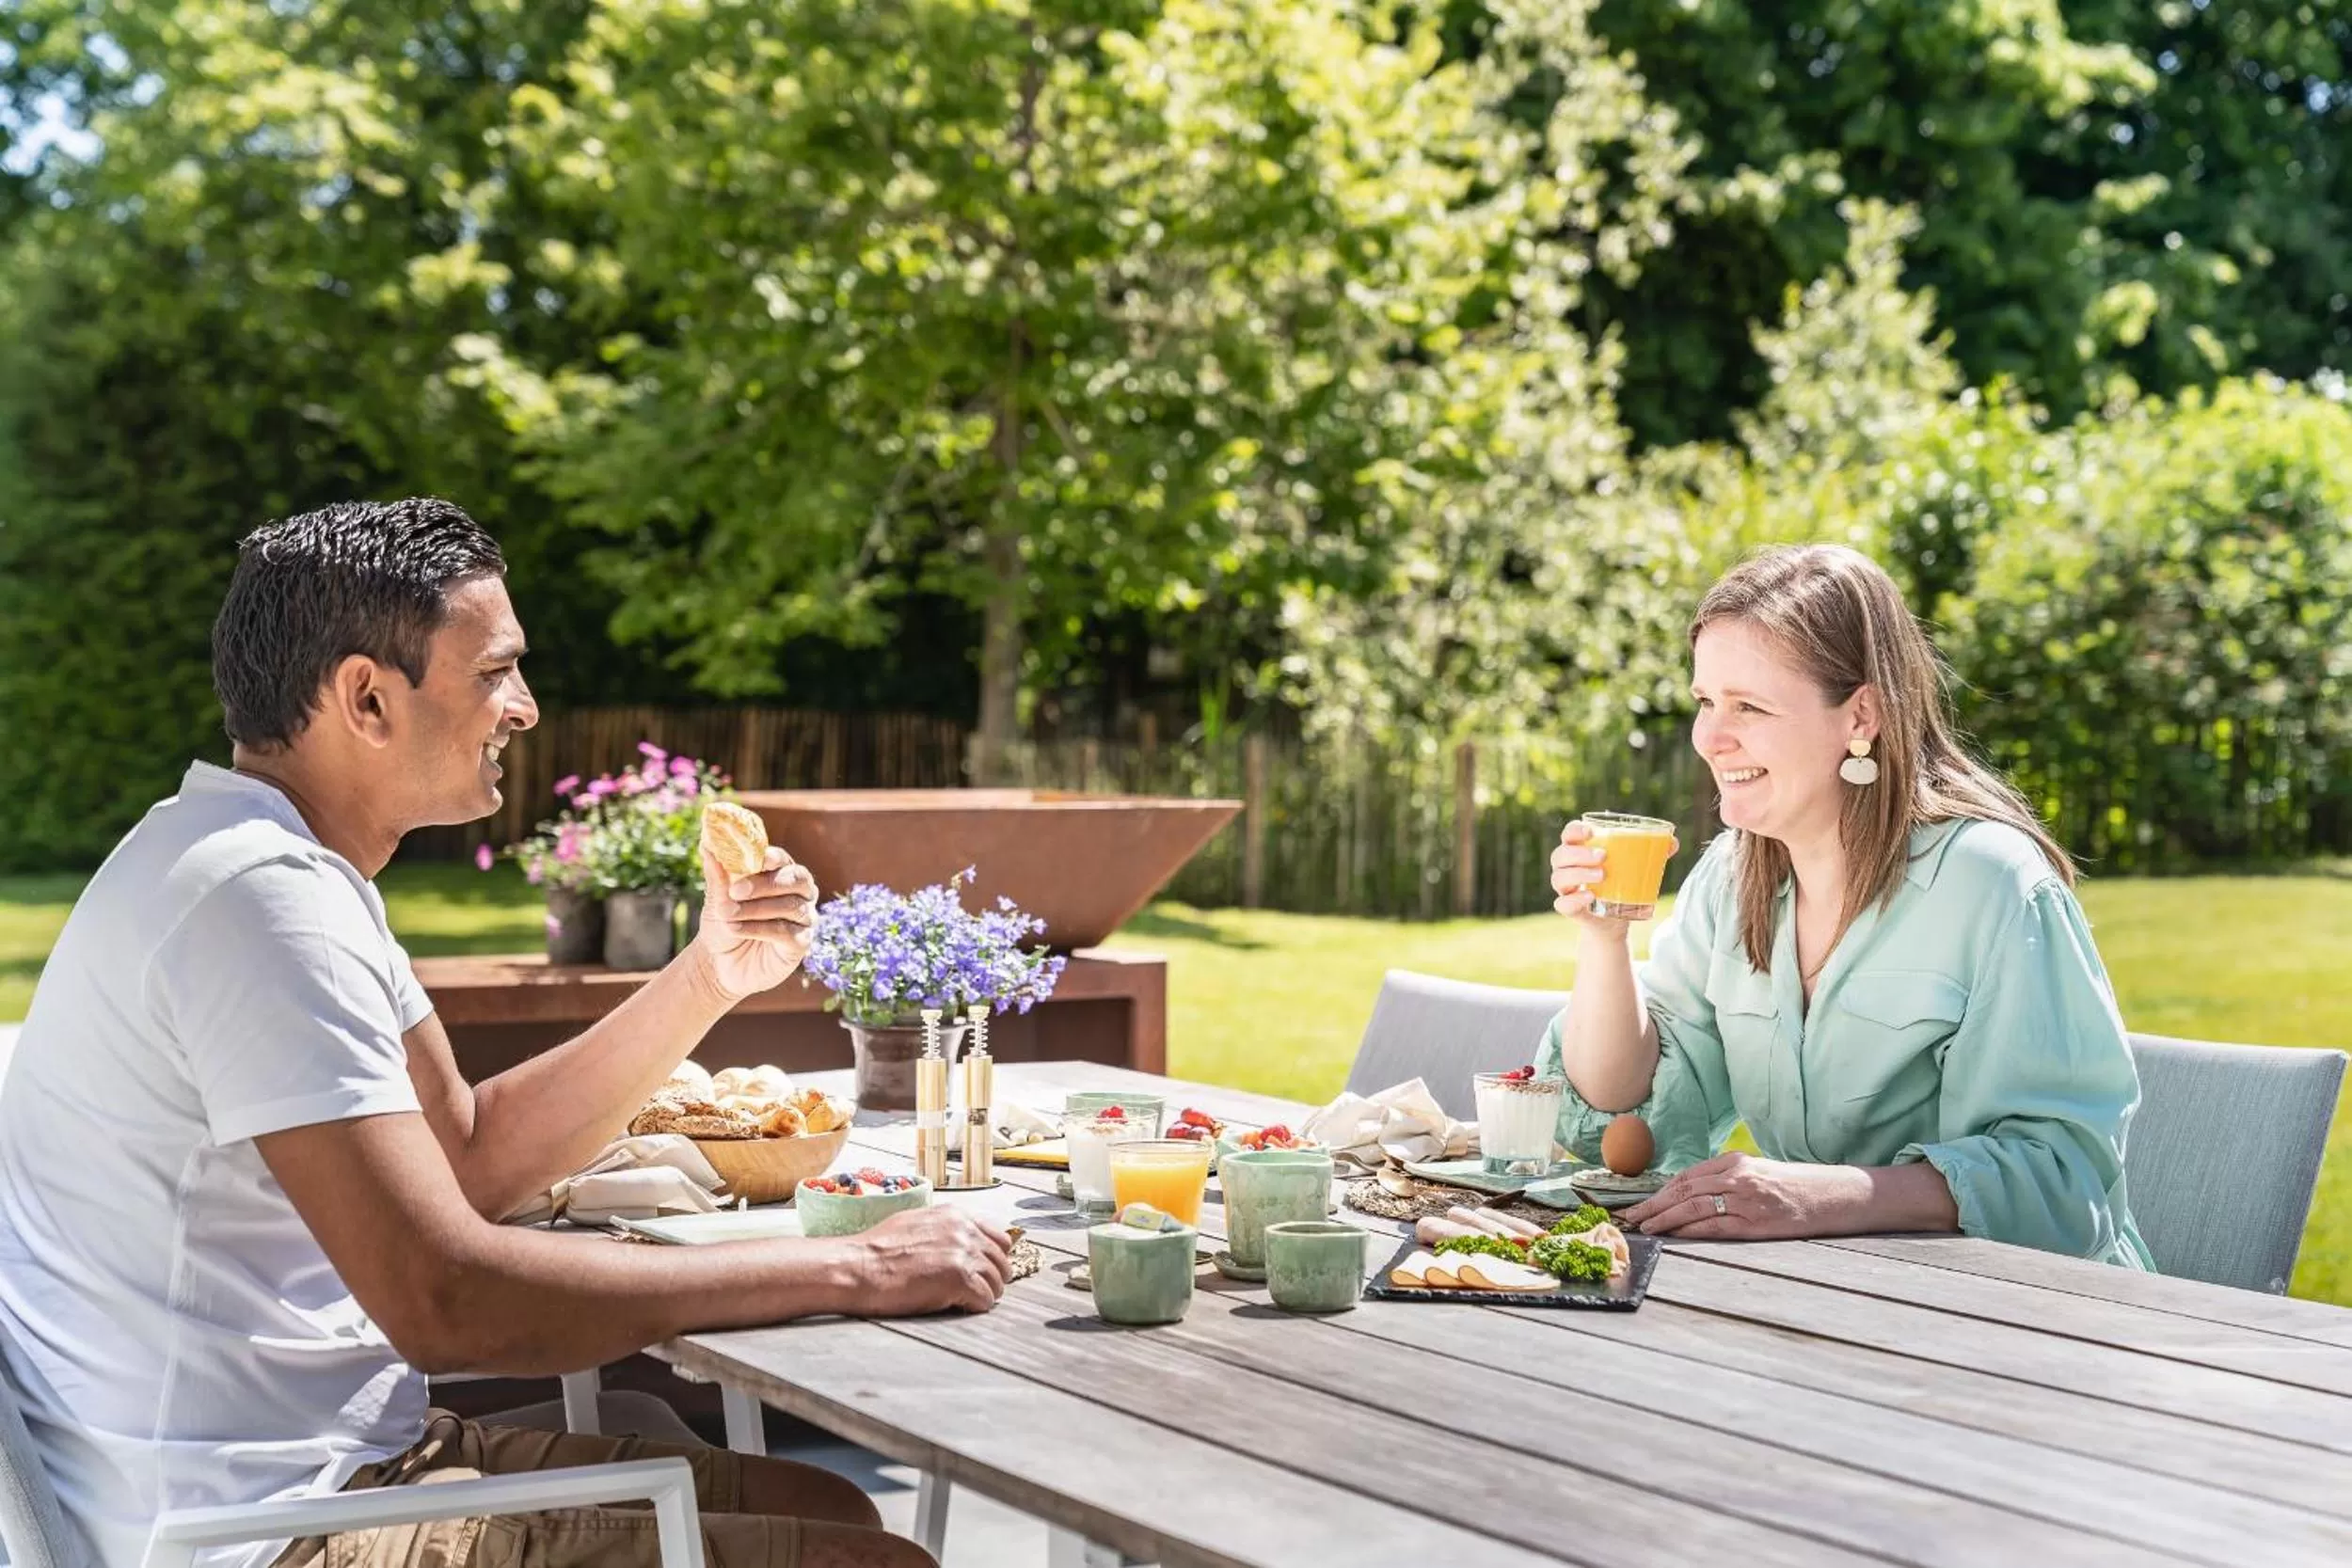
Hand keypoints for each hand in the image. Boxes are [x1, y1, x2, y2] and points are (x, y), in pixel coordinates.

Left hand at [691, 841, 818, 1001]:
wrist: (719, 963)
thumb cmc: (723, 923)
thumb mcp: (717, 898)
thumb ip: (717, 874)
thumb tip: (707, 845)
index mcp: (780, 874)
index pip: (784, 860)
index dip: (773, 858)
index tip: (758, 859)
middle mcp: (798, 894)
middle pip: (797, 879)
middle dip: (766, 883)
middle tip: (735, 891)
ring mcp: (803, 919)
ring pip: (791, 906)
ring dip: (756, 909)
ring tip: (726, 914)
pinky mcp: (801, 944)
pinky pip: (787, 932)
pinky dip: (760, 929)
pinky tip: (736, 929)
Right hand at [851, 1206, 1012, 1315]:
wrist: (858, 1266)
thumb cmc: (876, 1250)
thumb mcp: (915, 1223)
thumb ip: (944, 1229)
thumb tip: (959, 1241)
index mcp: (955, 1216)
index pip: (999, 1238)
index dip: (991, 1258)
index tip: (982, 1270)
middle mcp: (964, 1231)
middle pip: (1002, 1261)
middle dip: (991, 1278)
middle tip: (974, 1291)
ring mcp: (964, 1254)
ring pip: (997, 1282)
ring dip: (984, 1294)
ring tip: (963, 1301)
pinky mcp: (959, 1279)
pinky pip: (985, 1300)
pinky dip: (975, 1307)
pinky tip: (957, 1307)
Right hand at [1551, 819, 1677, 931]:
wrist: (1617, 920)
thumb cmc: (1623, 884)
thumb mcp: (1637, 868)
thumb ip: (1653, 853)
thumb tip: (1672, 842)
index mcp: (1580, 850)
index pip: (1568, 834)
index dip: (1574, 830)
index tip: (1591, 832)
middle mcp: (1567, 868)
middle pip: (1560, 855)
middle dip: (1579, 854)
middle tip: (1603, 857)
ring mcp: (1566, 889)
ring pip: (1558, 878)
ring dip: (1578, 874)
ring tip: (1602, 876)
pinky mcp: (1569, 909)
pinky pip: (1562, 903)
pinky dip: (1574, 899)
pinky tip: (1591, 897)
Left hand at [1620, 1151, 1868, 1239]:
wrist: (1833, 1195)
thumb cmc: (1793, 1186)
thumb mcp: (1758, 1172)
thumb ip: (1726, 1179)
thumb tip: (1689, 1196)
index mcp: (1735, 1162)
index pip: (1686, 1177)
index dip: (1659, 1191)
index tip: (1639, 1203)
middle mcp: (1737, 1177)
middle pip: (1683, 1191)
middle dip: (1652, 1204)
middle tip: (1628, 1217)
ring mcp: (1746, 1199)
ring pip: (1693, 1207)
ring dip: (1664, 1218)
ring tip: (1643, 1227)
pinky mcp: (1756, 1222)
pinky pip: (1714, 1226)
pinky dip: (1689, 1230)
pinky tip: (1672, 1235)